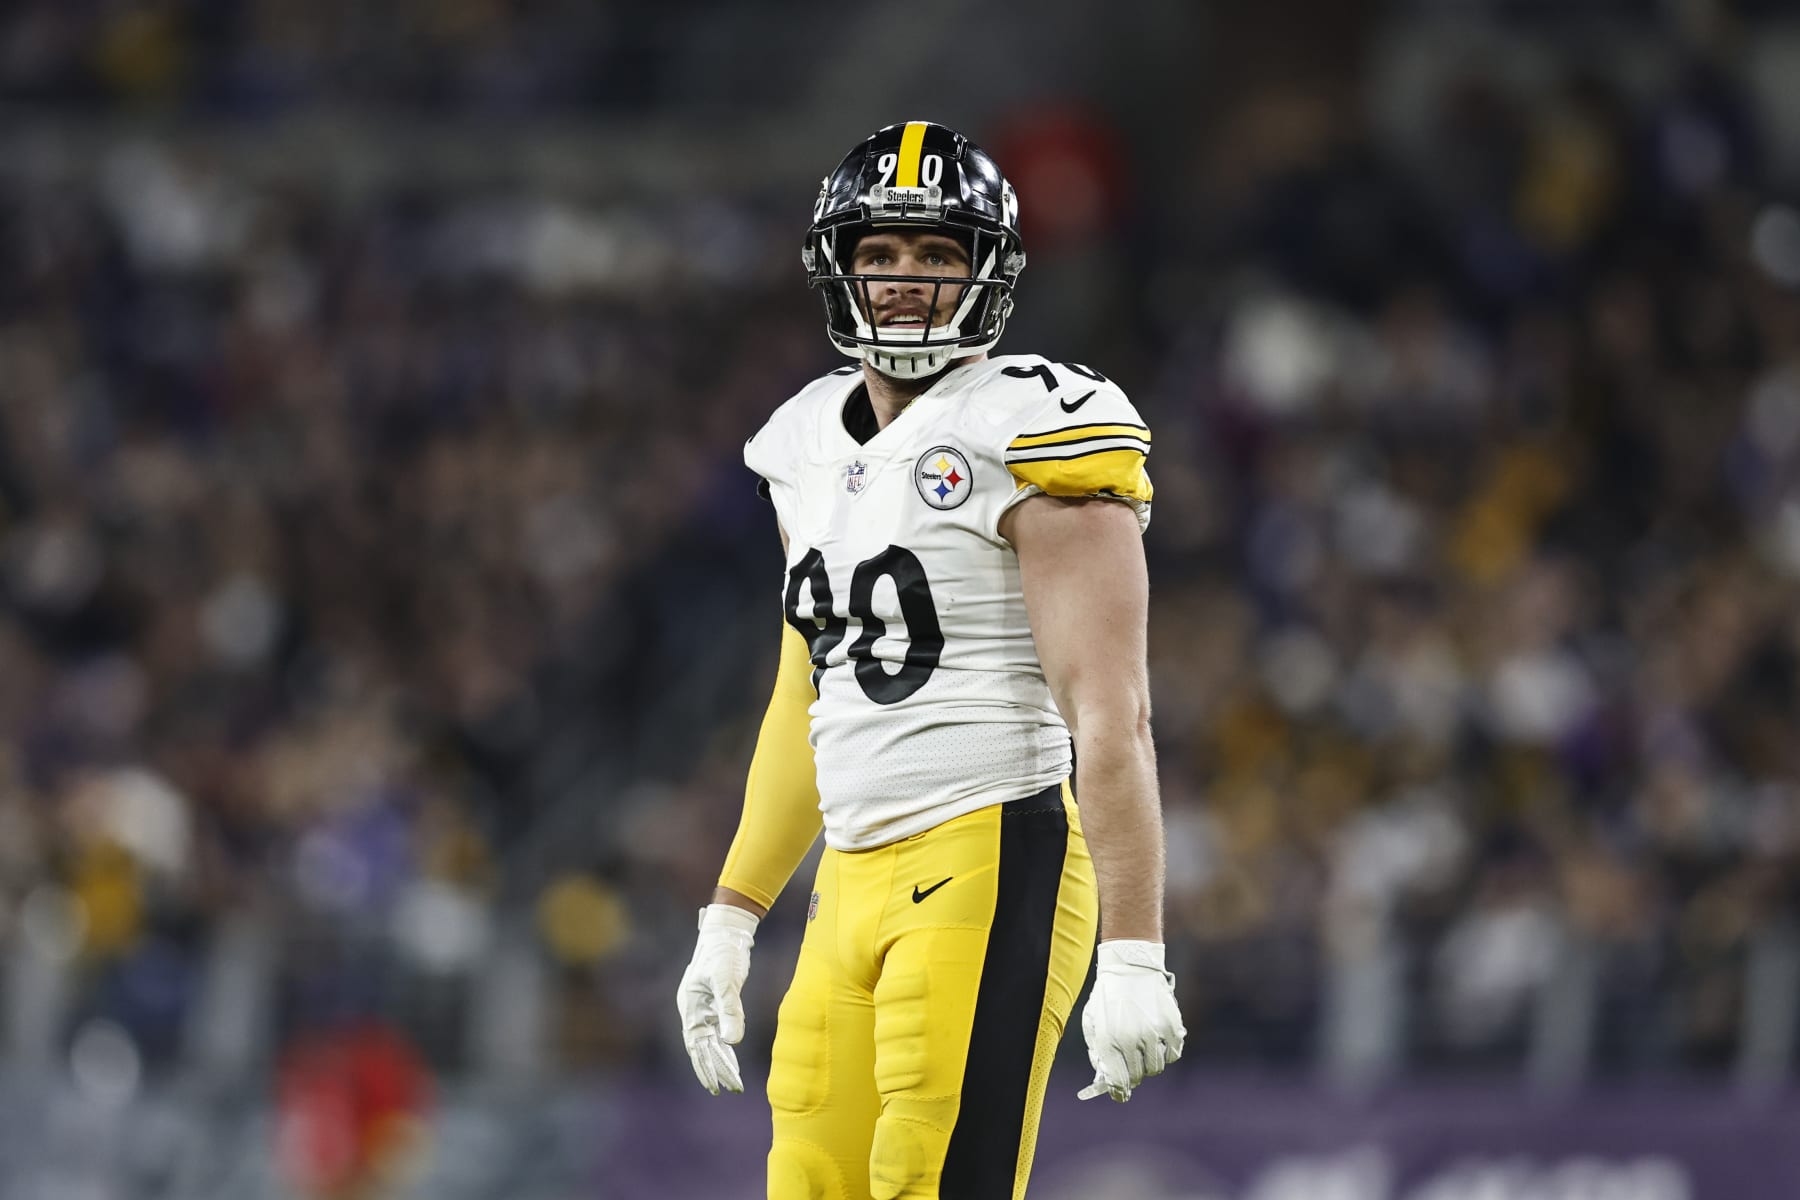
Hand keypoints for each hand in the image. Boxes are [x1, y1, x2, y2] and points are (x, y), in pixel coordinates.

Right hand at [676, 903, 758, 1094]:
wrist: (726, 933)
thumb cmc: (723, 953)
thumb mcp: (726, 980)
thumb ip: (730, 1010)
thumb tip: (733, 1042)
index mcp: (690, 1007)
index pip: (697, 1045)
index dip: (705, 1066)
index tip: (715, 1086)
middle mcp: (694, 1011)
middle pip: (702, 1048)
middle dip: (715, 1070)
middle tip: (729, 1089)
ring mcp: (704, 1009)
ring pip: (711, 1042)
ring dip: (722, 1061)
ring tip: (734, 1082)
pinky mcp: (715, 1005)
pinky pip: (718, 1032)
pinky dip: (726, 1047)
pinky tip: (733, 1060)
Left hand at [1077, 940, 1184, 1101]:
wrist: (1130, 965)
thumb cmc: (1108, 996)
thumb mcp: (1093, 1022)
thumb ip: (1098, 1051)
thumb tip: (1106, 1077)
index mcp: (1108, 1040)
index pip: (1117, 1082)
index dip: (1119, 1092)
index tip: (1120, 1094)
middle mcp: (1131, 1040)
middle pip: (1138, 1076)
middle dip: (1133, 1074)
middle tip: (1131, 1064)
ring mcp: (1154, 1034)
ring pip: (1156, 1068)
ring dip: (1149, 1062)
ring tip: (1143, 1046)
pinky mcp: (1171, 1026)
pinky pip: (1173, 1054)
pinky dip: (1167, 1052)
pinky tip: (1158, 1040)